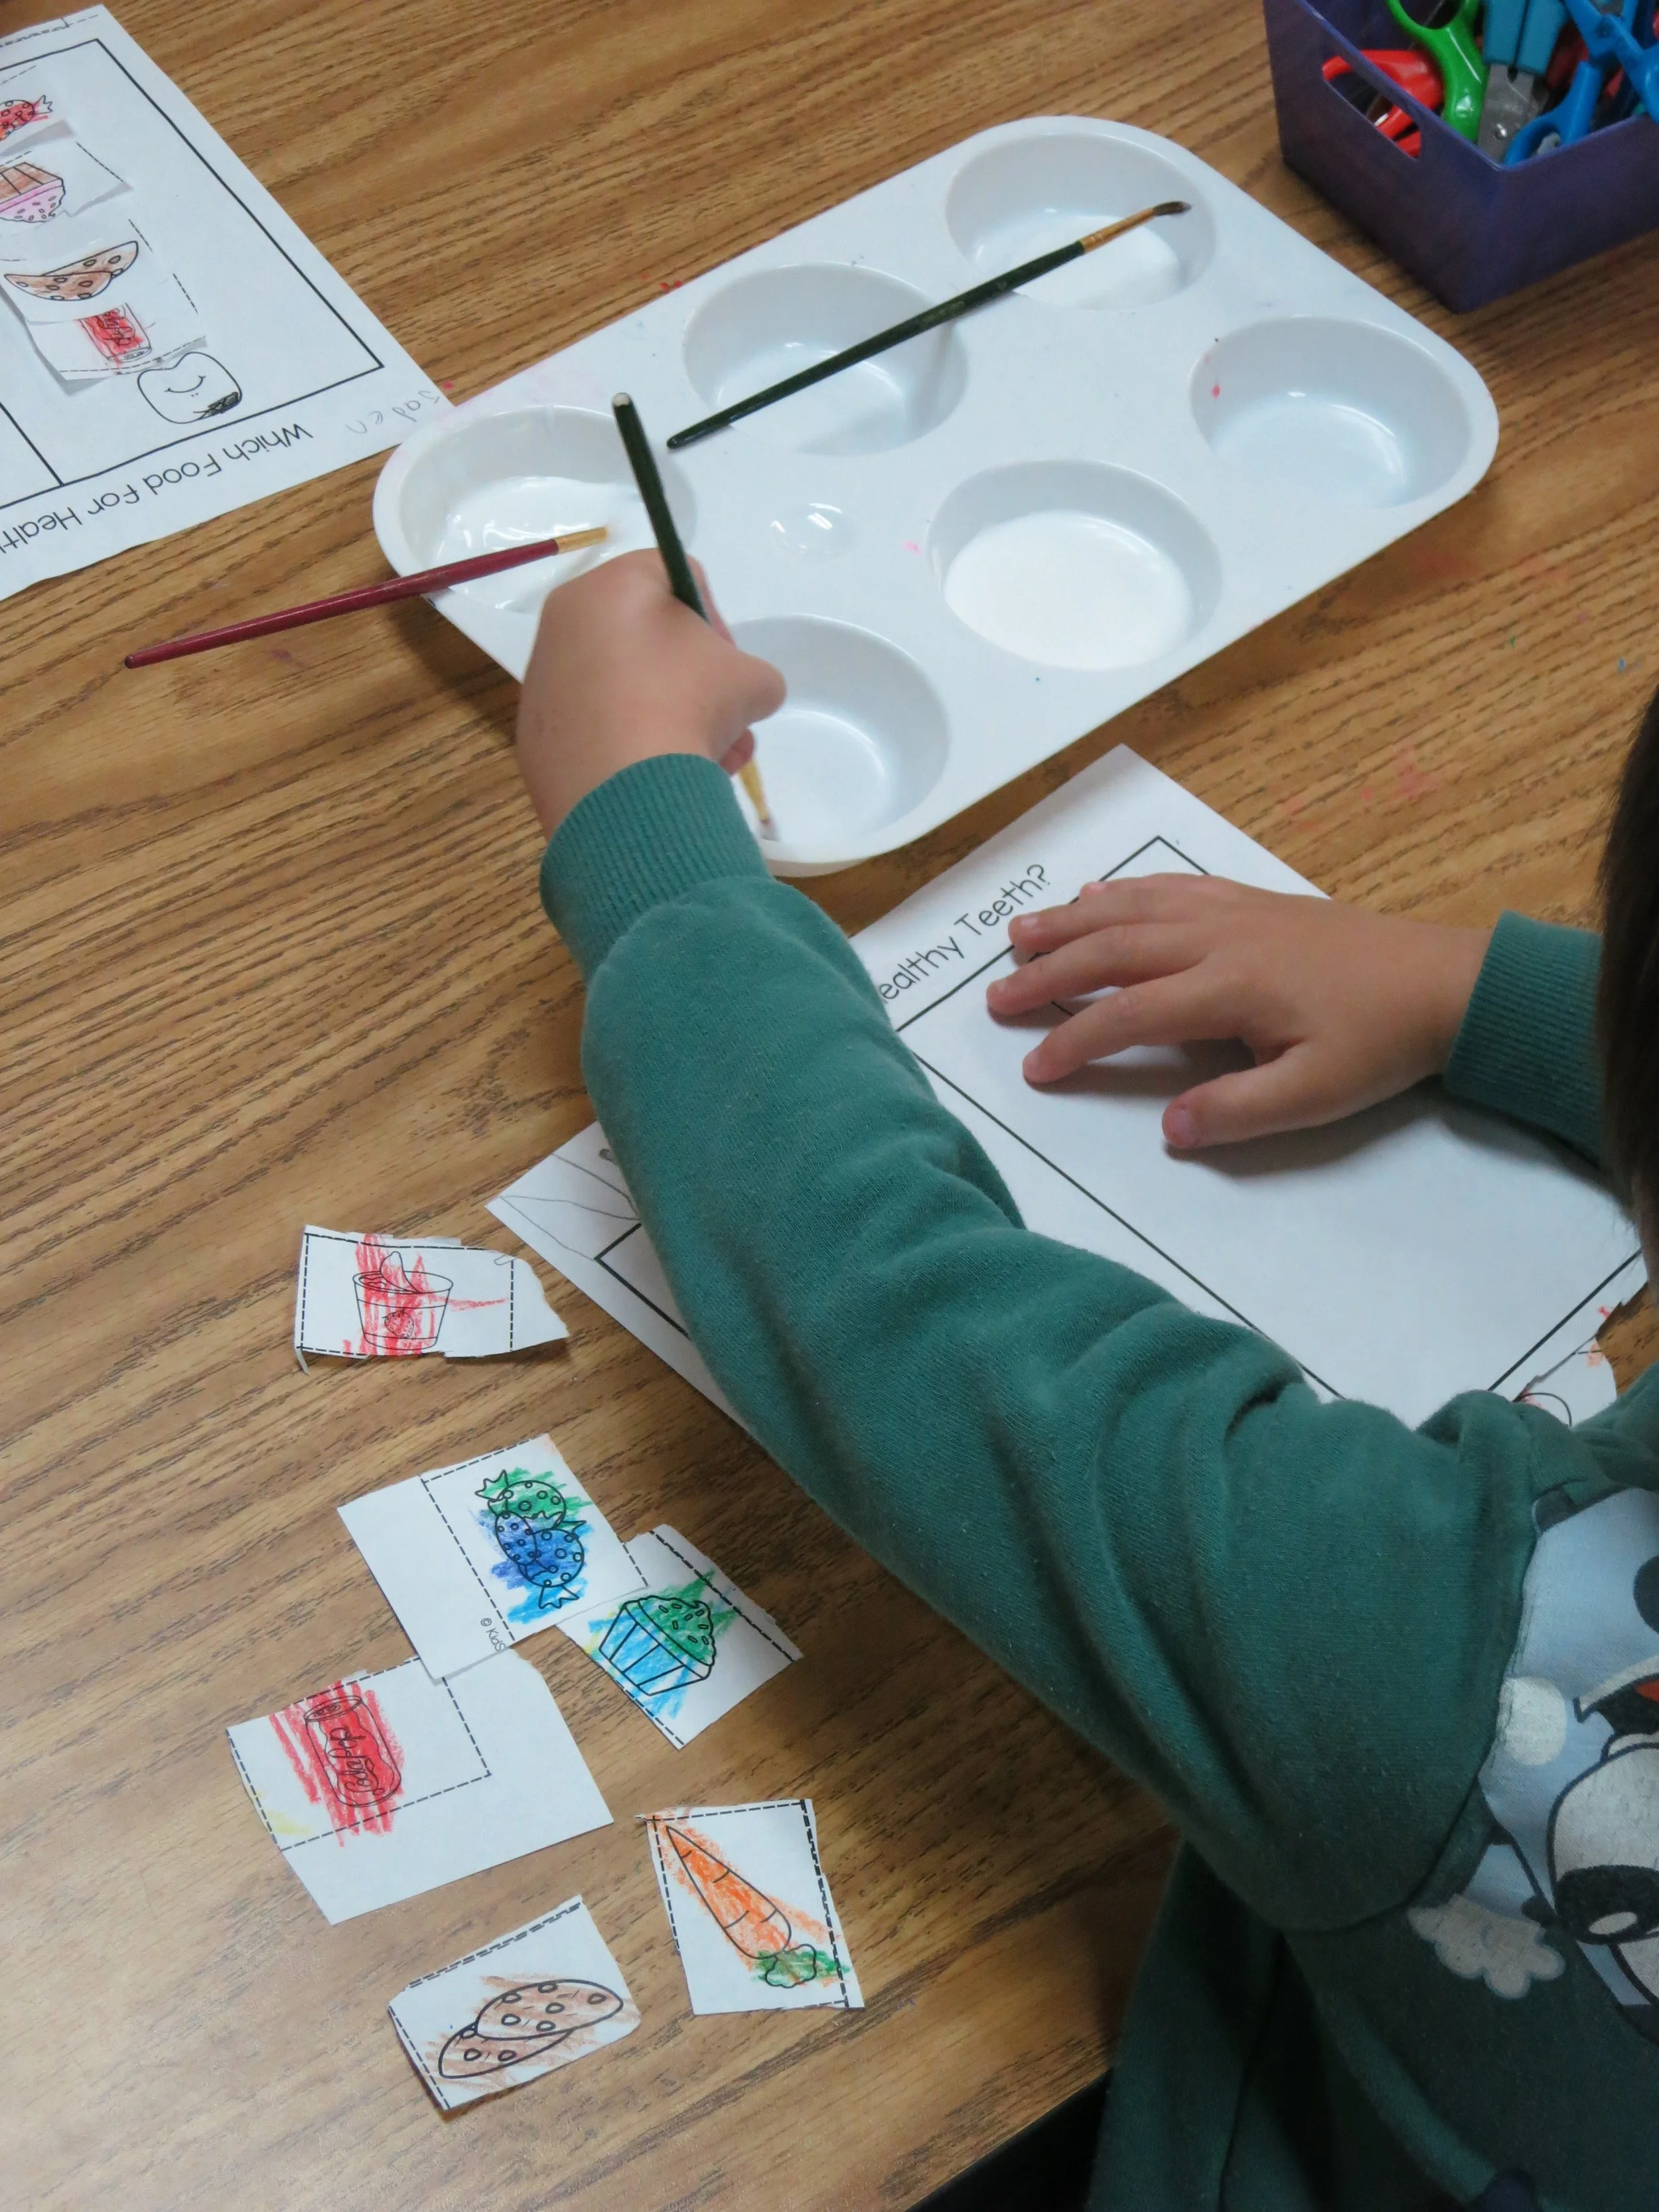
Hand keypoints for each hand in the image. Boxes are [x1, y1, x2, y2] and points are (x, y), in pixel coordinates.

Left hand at [515, 550, 785, 834]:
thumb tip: (738, 697)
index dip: (716, 619)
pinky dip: (628, 745)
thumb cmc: (687, 707)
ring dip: (671, 719)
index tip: (727, 664)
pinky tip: (660, 778)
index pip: (677, 578)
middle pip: (646, 638)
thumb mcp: (754, 681)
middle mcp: (566, 622)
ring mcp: (544, 680)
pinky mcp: (536, 735)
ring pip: (623, 687)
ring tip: (709, 763)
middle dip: (695, 682)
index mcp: (611, 586)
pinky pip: (594, 726)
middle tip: (725, 721)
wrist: (622, 793)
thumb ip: (751, 674)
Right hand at [986, 874, 1490, 1148]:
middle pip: (1113, 949)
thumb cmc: (1380, 1043)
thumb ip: (1238, 1112)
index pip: (1128, 1016)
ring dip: (1070, 920)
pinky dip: (1124, 890)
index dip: (1074, 1042)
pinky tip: (1096, 894)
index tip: (1034, 1068)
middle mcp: (1218, 938)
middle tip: (995, 995)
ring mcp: (1233, 911)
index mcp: (1228, 988)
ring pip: (1133, 908)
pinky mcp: (1251, 900)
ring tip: (1018, 932)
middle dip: (1048, 971)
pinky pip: (1171, 887)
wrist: (1445, 982)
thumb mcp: (1316, 1095)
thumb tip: (1169, 1128)